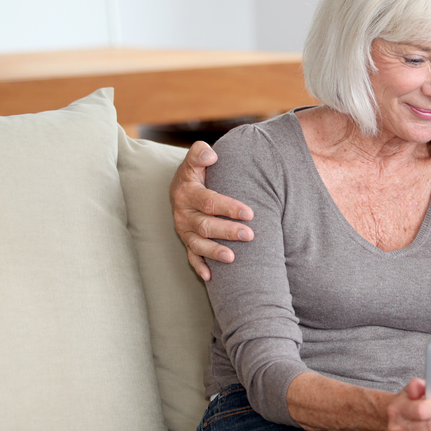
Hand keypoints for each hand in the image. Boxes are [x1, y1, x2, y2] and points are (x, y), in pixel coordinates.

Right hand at [170, 141, 253, 280]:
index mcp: (187, 193)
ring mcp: (183, 230)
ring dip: (214, 252)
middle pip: (205, 225)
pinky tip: (211, 277)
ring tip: (232, 258)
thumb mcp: (195, 160)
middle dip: (227, 231)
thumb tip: (211, 155)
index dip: (228, 208)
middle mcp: (183, 213)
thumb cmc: (196, 172)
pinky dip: (199, 267)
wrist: (181, 186)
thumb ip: (200, 153)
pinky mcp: (186, 241)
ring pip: (198, 244)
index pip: (208, 201)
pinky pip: (190, 256)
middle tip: (250, 235)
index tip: (249, 213)